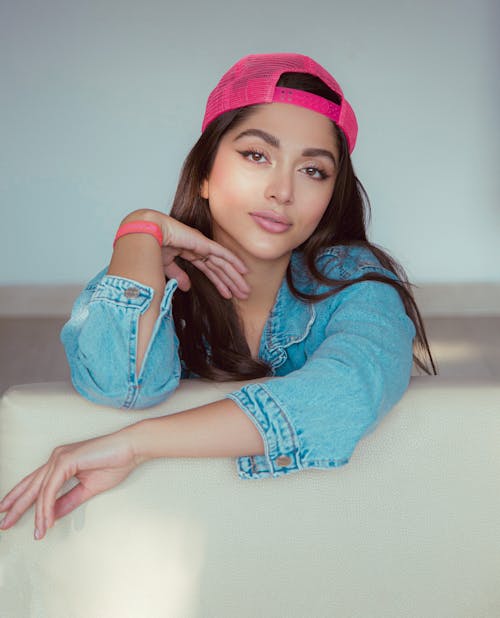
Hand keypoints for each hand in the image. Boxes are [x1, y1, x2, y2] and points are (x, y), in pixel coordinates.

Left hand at [0, 430, 136, 539]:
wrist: (131, 449)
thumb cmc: (116, 462)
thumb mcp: (89, 488)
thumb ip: (69, 501)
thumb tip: (54, 515)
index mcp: (61, 461)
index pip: (36, 482)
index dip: (20, 497)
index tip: (8, 511)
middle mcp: (57, 457)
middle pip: (31, 485)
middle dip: (16, 505)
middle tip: (4, 523)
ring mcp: (60, 457)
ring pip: (41, 490)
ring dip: (37, 514)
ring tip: (37, 532)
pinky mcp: (66, 460)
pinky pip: (51, 489)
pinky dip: (47, 506)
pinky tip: (46, 520)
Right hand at [121, 210, 249, 299]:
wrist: (148, 233)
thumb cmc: (151, 246)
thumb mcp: (167, 265)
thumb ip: (178, 275)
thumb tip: (187, 287)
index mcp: (190, 253)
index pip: (210, 270)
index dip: (220, 283)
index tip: (228, 294)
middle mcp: (199, 249)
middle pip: (220, 269)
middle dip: (232, 282)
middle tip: (244, 294)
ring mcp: (202, 246)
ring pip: (224, 264)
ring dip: (235, 277)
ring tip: (246, 290)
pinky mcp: (203, 243)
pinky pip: (222, 254)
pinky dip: (233, 261)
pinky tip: (243, 270)